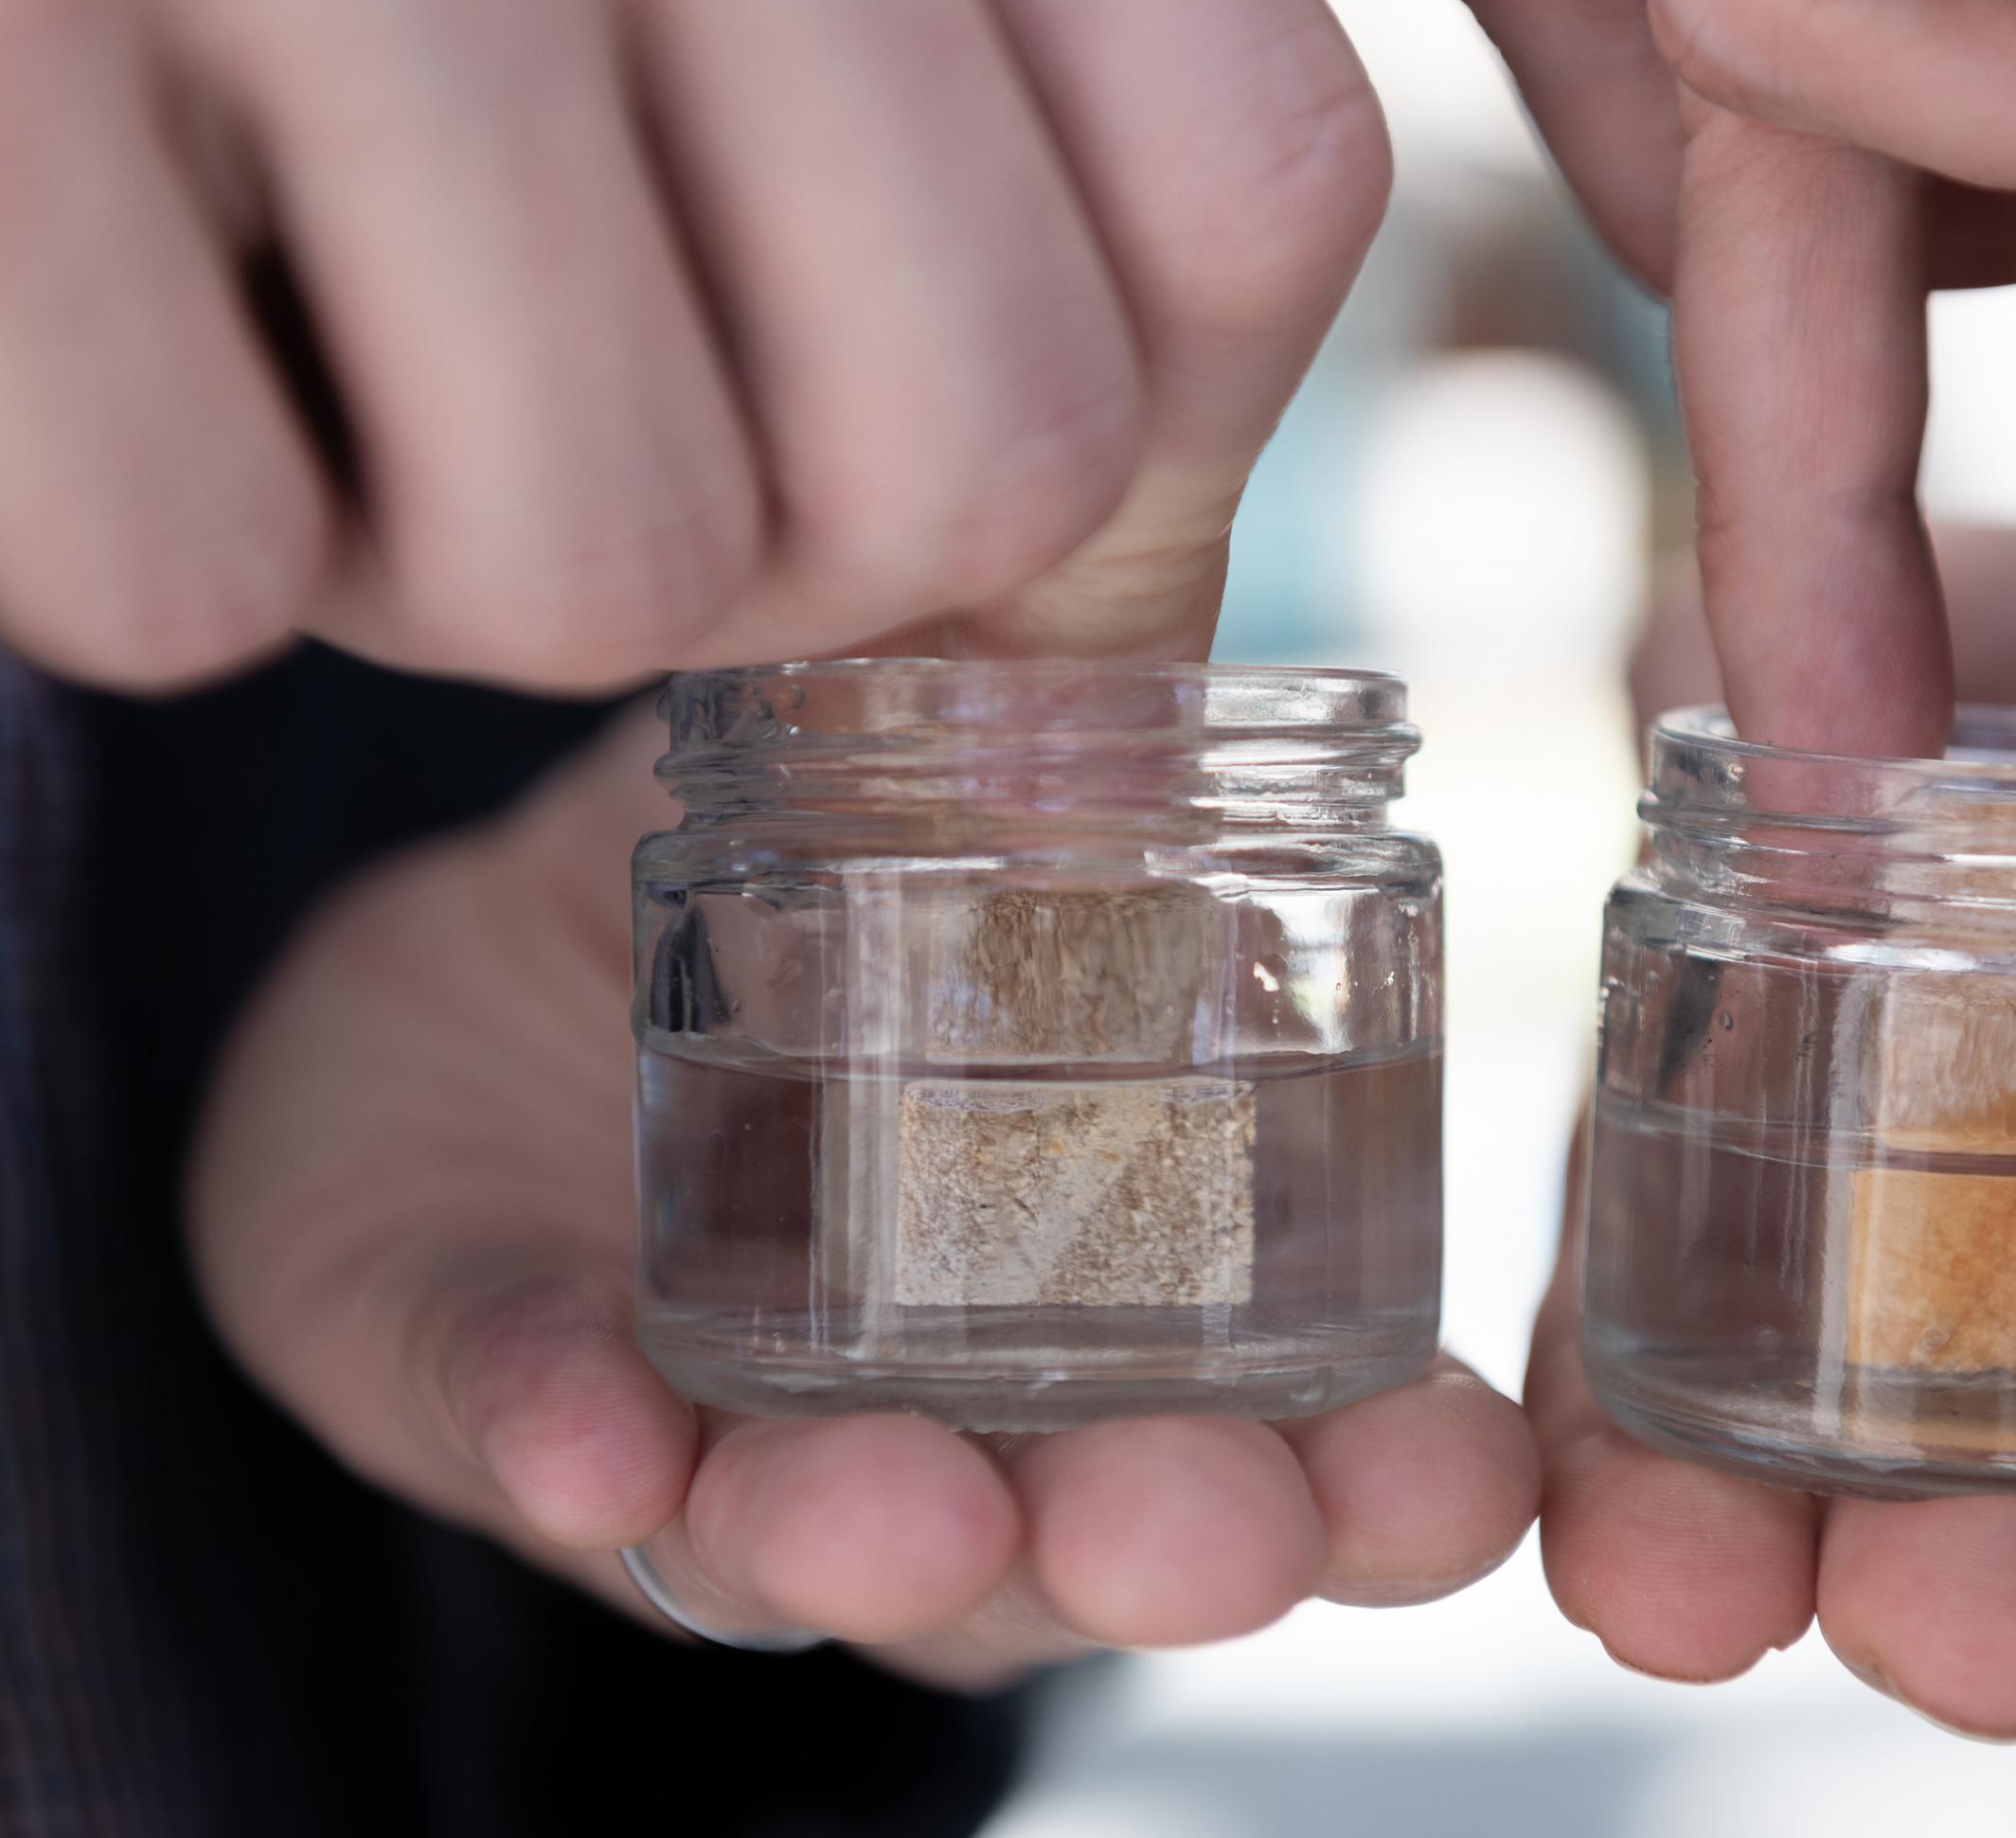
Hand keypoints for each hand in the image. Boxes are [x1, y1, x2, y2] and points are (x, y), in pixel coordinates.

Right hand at [0, 0, 1383, 687]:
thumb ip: (1046, 200)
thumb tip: (1137, 709)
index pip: (1252, 194)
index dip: (1111, 396)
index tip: (885, 360)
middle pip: (984, 456)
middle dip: (781, 525)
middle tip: (564, 343)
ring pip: (608, 566)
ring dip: (453, 540)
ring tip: (322, 299)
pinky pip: (197, 574)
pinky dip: (154, 529)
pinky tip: (94, 288)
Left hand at [188, 706, 1538, 1676]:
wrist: (480, 992)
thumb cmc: (799, 905)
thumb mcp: (945, 804)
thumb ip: (1059, 739)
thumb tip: (1184, 539)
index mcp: (1132, 1297)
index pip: (1309, 1442)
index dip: (1401, 1485)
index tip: (1458, 1473)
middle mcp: (965, 1417)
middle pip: (1092, 1542)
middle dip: (1164, 1546)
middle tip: (1206, 1526)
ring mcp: (739, 1438)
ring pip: (823, 1552)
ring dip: (876, 1547)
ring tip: (898, 1509)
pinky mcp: (515, 1410)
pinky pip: (540, 1451)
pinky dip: (574, 1453)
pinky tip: (601, 1446)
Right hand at [1528, 534, 2015, 1732]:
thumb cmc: (2009, 705)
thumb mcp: (1835, 670)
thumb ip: (1721, 677)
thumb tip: (1680, 698)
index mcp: (1789, 1226)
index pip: (1682, 1436)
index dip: (1655, 1534)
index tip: (1668, 1582)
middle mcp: (1996, 1335)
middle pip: (1942, 1543)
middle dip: (1952, 1606)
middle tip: (1984, 1618)